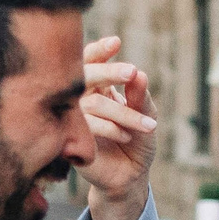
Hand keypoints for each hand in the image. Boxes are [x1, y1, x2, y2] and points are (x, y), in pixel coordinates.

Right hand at [77, 36, 160, 200]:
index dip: (99, 51)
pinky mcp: (71, 140)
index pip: (89, 63)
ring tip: (148, 125)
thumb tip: (139, 74)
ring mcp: (73, 120)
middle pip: (84, 76)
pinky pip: (85, 125)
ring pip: (91, 103)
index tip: (116, 42)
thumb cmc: (137, 142)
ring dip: (123, 112)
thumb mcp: (146, 115)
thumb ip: (140, 96)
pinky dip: (110, 127)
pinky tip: (126, 135)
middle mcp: (81, 101)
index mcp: (97, 89)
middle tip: (131, 71)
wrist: (131, 177)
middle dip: (108, 71)